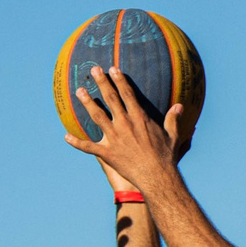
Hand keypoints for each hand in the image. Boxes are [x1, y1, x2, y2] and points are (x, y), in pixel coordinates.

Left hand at [64, 66, 185, 193]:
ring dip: (87, 103)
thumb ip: (173, 120)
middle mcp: (124, 124)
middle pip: (110, 99)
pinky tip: (66, 137)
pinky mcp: (107, 153)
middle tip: (93, 70)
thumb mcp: (173, 136)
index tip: (112, 68)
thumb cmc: (166, 157)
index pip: (127, 94)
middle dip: (101, 83)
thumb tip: (180, 106)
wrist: (156, 177)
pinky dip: (76, 142)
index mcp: (139, 118)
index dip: (119, 80)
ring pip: (97, 116)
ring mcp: (114, 138)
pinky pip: (88, 146)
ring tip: (79, 91)